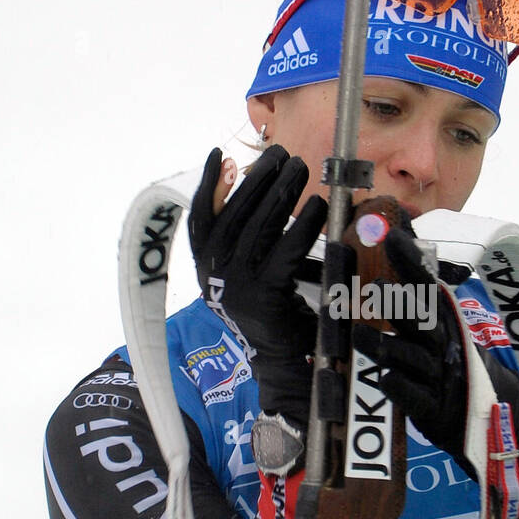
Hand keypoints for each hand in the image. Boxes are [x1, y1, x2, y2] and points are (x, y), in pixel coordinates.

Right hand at [189, 145, 326, 424]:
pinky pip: (287, 252)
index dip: (209, 185)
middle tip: (283, 154)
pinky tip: (319, 207)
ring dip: (282, 194)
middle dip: (260, 180)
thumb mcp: (251, 269)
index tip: (220, 154)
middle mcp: (214, 276)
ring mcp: (238, 287)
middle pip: (235, 216)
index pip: (200, 218)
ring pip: (260, 229)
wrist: (284, 364)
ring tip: (301, 169)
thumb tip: (240, 176)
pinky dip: (304, 227)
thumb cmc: (274, 310)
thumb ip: (245, 231)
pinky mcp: (266, 297)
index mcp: (205, 268)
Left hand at [352, 227, 518, 467]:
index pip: (427, 285)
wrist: (484, 413)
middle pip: (423, 321)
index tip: (393, 236)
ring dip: (386, 346)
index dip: (411, 262)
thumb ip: (416, 285)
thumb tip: (396, 231)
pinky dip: (401, 389)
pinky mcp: (432, 410)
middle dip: (401, 305)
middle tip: (375, 287)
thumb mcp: (437, 322)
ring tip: (359, 335)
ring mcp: (439, 377)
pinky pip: (415, 399)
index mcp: (443, 320)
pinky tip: (384, 380)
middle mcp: (443, 345)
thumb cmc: (448, 360)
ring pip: (412, 360)